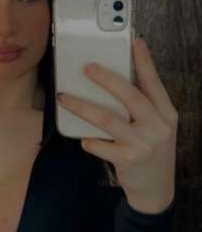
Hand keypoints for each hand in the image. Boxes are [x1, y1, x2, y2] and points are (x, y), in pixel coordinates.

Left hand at [56, 37, 177, 213]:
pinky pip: (100, 144)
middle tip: (87, 68)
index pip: (155, 83)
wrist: (156, 190)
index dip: (145, 62)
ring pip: (107, 119)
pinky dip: (88, 139)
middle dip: (106, 79)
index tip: (136, 42)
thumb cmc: (152, 152)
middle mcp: (157, 127)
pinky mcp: (127, 159)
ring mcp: (143, 144)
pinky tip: (82, 137)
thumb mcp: (157, 128)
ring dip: (82, 107)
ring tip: (65, 98)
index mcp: (166, 114)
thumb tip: (115, 84)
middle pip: (129, 96)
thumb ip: (144, 108)